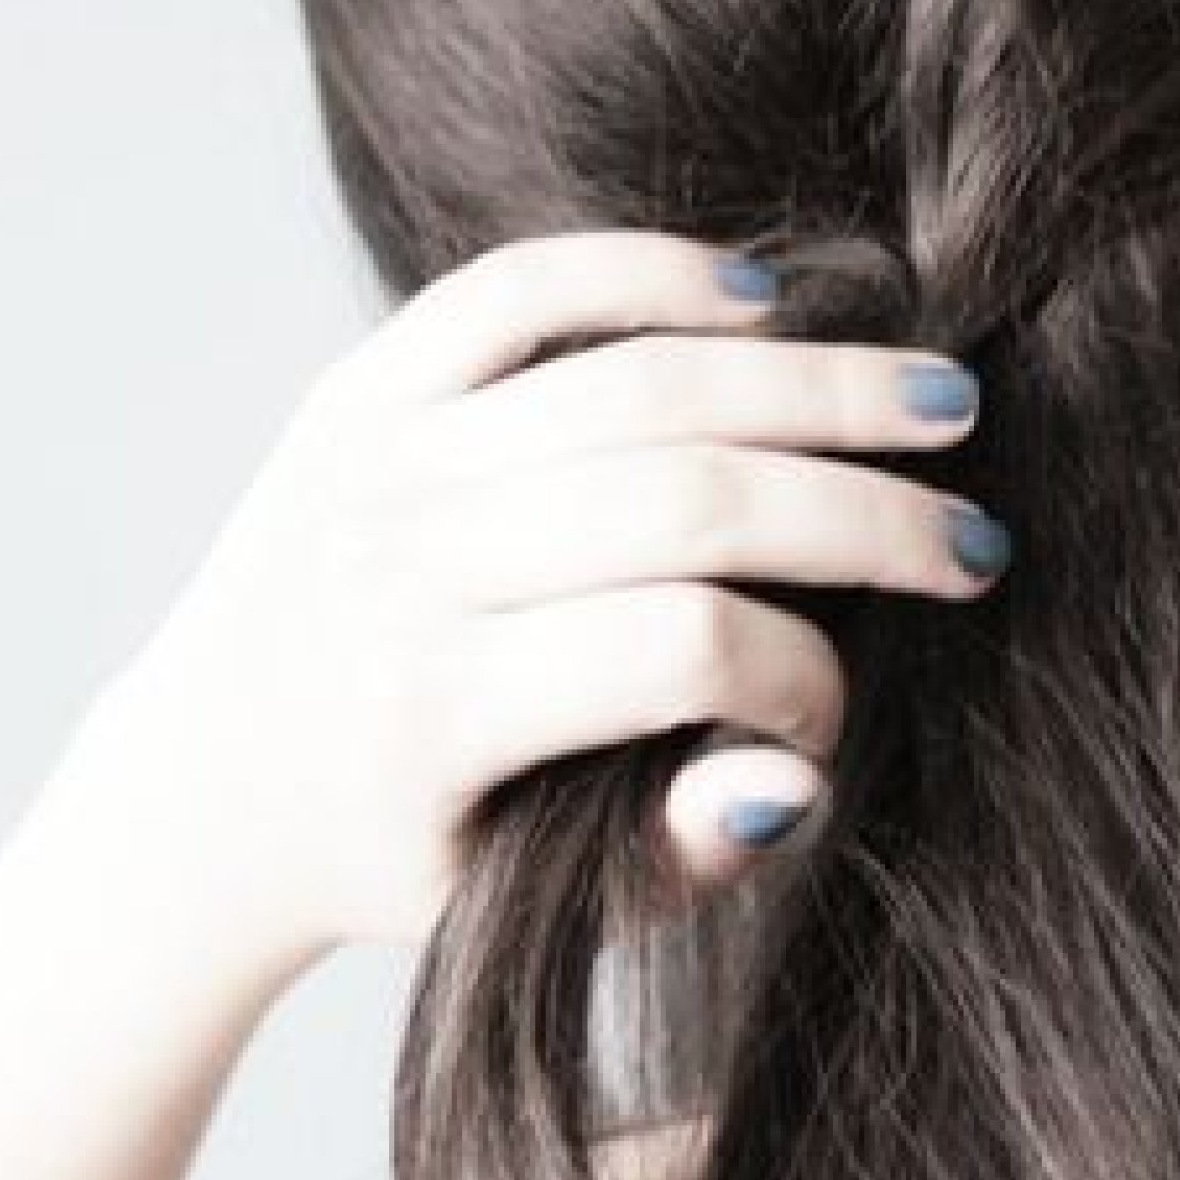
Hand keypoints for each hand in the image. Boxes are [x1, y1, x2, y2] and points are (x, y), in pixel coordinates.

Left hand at [85, 229, 1007, 965]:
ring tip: (935, 403)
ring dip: (809, 385)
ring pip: (631, 382)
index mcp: (430, 715)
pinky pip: (515, 291)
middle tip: (976, 533)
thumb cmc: (398, 854)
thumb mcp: (524, 905)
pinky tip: (760, 302)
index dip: (803, 678)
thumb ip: (670, 856)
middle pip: (680, 498)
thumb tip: (799, 771)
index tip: (845, 717)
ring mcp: (373, 463)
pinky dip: (644, 274)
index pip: (679, 651)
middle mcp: (396, 569)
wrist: (203, 784)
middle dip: (860, 514)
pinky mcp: (357, 391)